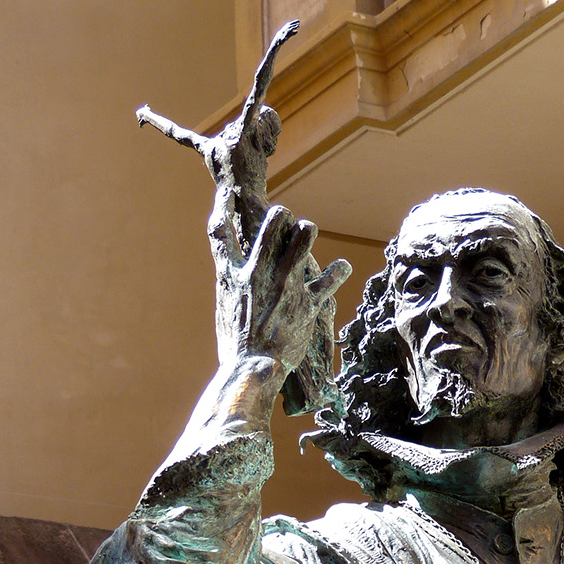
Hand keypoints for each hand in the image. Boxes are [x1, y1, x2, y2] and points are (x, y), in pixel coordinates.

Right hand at [214, 207, 349, 388]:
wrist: (253, 369)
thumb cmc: (236, 344)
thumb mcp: (225, 308)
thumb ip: (231, 283)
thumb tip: (234, 270)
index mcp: (231, 275)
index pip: (220, 232)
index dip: (222, 207)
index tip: (227, 194)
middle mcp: (258, 273)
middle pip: (273, 223)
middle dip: (281, 216)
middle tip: (285, 219)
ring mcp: (285, 285)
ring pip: (303, 236)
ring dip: (307, 230)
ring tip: (307, 232)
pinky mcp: (308, 303)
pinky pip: (331, 277)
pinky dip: (339, 270)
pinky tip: (342, 267)